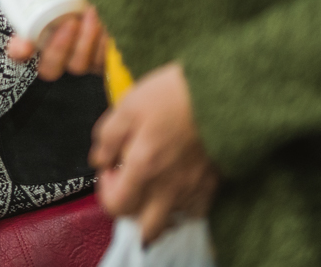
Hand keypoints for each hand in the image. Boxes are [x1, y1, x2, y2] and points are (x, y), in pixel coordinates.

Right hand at [5, 5, 106, 79]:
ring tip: (91, 12)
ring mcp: (81, 59)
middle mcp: (58, 52)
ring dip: (84, 41)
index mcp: (38, 35)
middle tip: (69, 23)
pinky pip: (101, 61)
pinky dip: (102, 41)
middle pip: (49, 69)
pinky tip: (105, 21)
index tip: (24, 45)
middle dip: (57, 49)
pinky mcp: (103, 60)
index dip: (19, 51)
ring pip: (77, 66)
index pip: (20, 52)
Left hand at [90, 62, 219, 243]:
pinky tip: (177, 184)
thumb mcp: (128, 106)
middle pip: (146, 229)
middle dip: (131, 212)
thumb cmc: (173, 95)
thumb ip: (107, 137)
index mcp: (144, 168)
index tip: (110, 169)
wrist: (220, 92)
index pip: (117, 206)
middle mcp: (169, 187)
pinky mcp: (213, 184)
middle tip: (129, 183)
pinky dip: (183, 206)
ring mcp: (194, 189)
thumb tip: (99, 160)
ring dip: (157, 209)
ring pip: (172, 221)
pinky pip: (196, 211)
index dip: (106, 192)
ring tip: (153, 182)